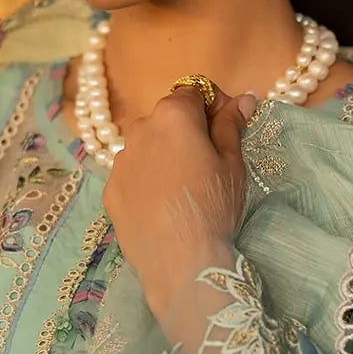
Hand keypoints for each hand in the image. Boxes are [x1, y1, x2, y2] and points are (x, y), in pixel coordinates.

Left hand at [101, 83, 257, 316]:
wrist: (180, 262)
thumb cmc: (213, 206)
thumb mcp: (232, 163)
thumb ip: (231, 125)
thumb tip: (243, 99)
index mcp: (172, 115)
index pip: (194, 91)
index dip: (214, 106)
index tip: (227, 129)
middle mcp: (139, 130)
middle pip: (167, 118)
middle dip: (186, 131)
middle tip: (207, 164)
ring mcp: (120, 162)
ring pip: (147, 146)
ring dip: (164, 155)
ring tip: (184, 189)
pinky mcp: (109, 191)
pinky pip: (132, 175)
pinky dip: (147, 181)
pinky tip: (163, 207)